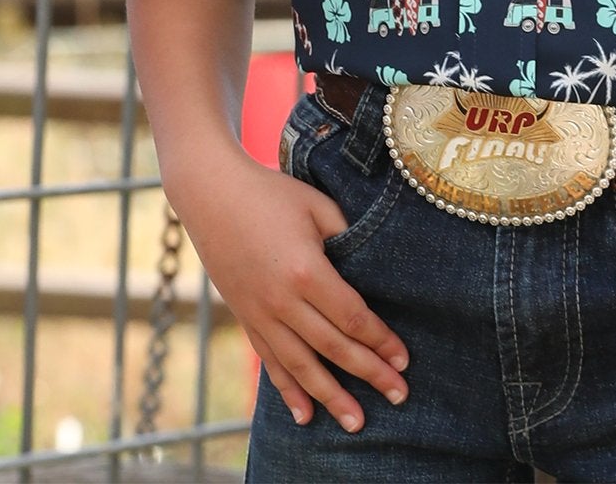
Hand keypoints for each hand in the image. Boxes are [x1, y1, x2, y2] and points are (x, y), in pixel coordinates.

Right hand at [170, 143, 409, 430]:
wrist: (212, 195)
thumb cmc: (270, 194)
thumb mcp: (317, 206)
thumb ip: (347, 236)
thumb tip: (373, 264)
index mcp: (305, 271)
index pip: (351, 316)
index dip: (380, 340)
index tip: (404, 359)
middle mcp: (281, 301)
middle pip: (332, 347)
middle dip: (368, 373)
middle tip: (399, 395)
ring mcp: (260, 314)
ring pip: (301, 365)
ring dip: (331, 396)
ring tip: (356, 423)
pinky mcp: (246, 318)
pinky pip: (270, 361)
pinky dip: (288, 390)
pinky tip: (304, 415)